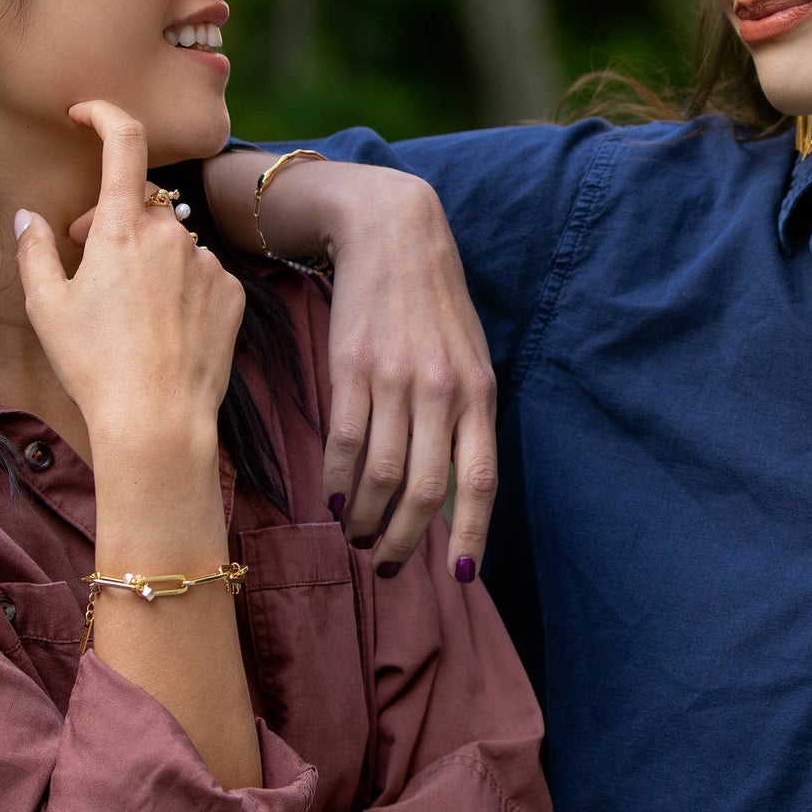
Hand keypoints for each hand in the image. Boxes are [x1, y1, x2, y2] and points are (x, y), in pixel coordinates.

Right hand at [15, 101, 245, 444]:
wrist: (157, 418)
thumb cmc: (93, 364)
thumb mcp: (45, 307)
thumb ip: (34, 250)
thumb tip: (28, 217)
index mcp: (121, 227)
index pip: (123, 140)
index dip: (105, 114)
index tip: (86, 113)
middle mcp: (170, 233)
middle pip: (140, 204)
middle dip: (112, 219)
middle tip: (87, 256)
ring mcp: (206, 262)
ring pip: (173, 242)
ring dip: (150, 258)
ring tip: (130, 312)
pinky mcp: (231, 293)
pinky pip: (202, 273)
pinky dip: (181, 287)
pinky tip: (164, 328)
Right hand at [322, 172, 496, 571]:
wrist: (394, 234)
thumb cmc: (436, 306)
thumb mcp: (471, 358)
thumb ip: (467, 418)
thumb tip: (456, 491)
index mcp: (479, 394)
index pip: (479, 481)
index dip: (469, 535)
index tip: (458, 577)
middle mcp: (441, 392)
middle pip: (424, 492)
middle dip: (403, 541)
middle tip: (383, 564)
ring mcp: (395, 381)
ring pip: (381, 475)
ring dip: (364, 517)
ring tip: (355, 534)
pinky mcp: (352, 368)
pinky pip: (345, 442)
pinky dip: (336, 480)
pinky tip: (332, 498)